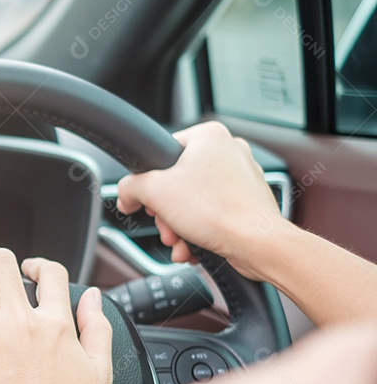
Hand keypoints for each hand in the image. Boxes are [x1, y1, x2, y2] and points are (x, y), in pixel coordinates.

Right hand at [115, 121, 285, 279]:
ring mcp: (242, 176)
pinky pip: (212, 214)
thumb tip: (126, 195)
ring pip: (194, 202)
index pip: (161, 152)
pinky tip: (193, 247)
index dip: (147, 181)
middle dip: (166, 213)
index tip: (145, 201)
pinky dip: (199, 231)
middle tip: (165, 226)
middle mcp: (229, 150)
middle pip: (177, 182)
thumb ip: (129, 187)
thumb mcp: (154, 192)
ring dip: (179, 227)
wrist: (257, 243)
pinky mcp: (248, 201)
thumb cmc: (217, 211)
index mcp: (208, 136)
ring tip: (180, 242)